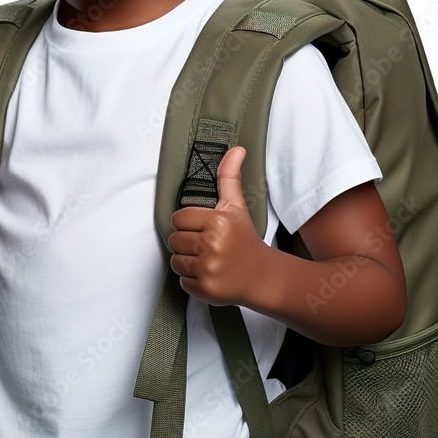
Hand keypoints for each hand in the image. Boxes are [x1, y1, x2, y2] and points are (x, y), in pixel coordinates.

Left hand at [168, 146, 267, 306]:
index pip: (179, 218)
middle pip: (174, 240)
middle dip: (187, 242)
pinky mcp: (205, 289)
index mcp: (217, 221)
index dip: (190, 223)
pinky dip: (192, 280)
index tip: (204, 228)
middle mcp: (212, 245)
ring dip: (187, 261)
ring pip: (175, 260)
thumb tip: (236, 149)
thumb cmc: (246, 239)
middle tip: (206, 244)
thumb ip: (229, 177)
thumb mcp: (237, 206)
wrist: (264, 276)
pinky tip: (209, 274)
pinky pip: (182, 281)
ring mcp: (208, 269)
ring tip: (207, 259)